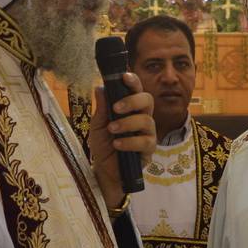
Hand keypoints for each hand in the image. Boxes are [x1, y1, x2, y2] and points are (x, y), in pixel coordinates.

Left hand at [87, 72, 156, 208]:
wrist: (104, 170)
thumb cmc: (103, 145)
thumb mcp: (97, 125)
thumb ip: (101, 108)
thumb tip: (100, 87)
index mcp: (130, 108)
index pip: (136, 90)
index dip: (133, 81)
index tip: (124, 77)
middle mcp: (142, 117)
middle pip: (148, 100)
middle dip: (132, 101)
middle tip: (116, 108)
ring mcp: (148, 133)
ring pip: (147, 120)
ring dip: (127, 123)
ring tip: (112, 130)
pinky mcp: (149, 150)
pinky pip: (145, 141)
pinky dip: (130, 141)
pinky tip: (117, 145)